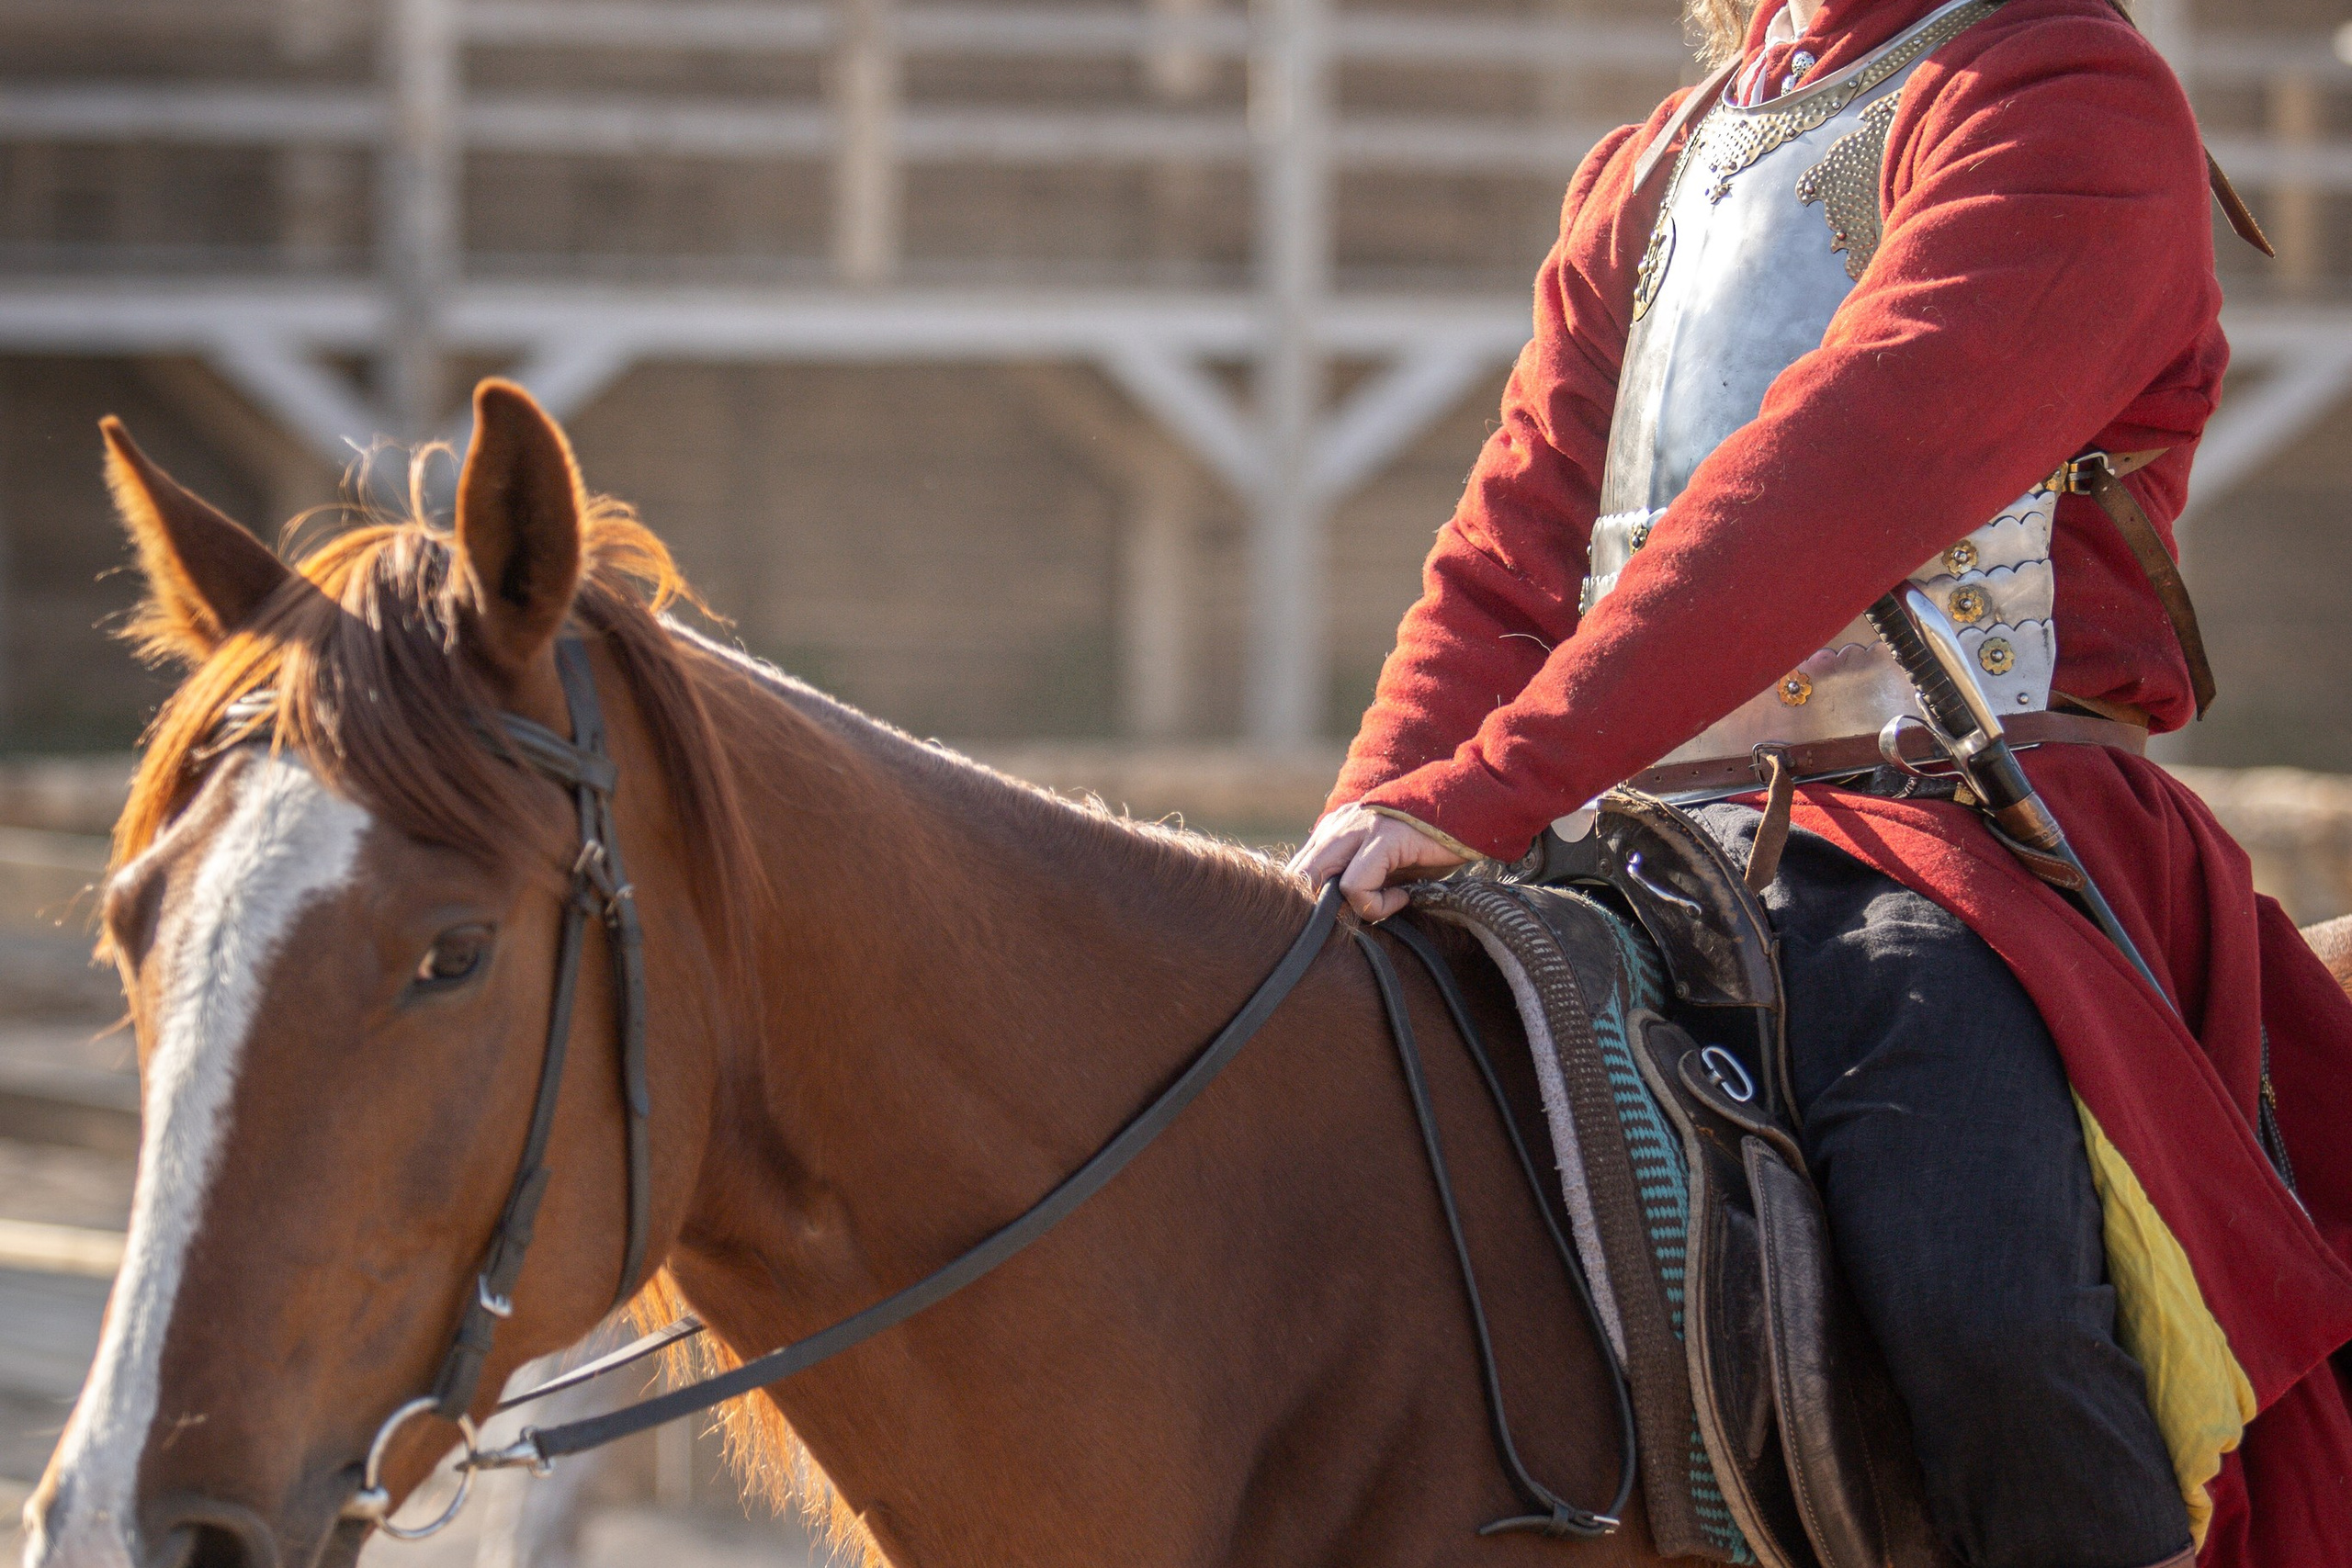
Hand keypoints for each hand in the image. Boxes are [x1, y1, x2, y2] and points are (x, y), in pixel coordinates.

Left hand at [1287, 804, 1469, 921]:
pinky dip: (1376, 904)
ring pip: (1319, 883)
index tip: (1345, 920)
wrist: (1471, 813)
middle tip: (1357, 920)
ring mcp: (1358, 828)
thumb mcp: (1385, 866)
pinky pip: (1355, 885)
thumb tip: (1333, 920)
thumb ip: (1355, 880)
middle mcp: (1338, 825)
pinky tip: (1403, 897)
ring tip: (1386, 905)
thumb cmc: (1429, 847)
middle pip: (1297, 878)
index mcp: (1333, 830)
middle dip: (1317, 912)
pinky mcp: (1381, 837)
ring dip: (1349, 908)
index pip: (1296, 873)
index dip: (1310, 906)